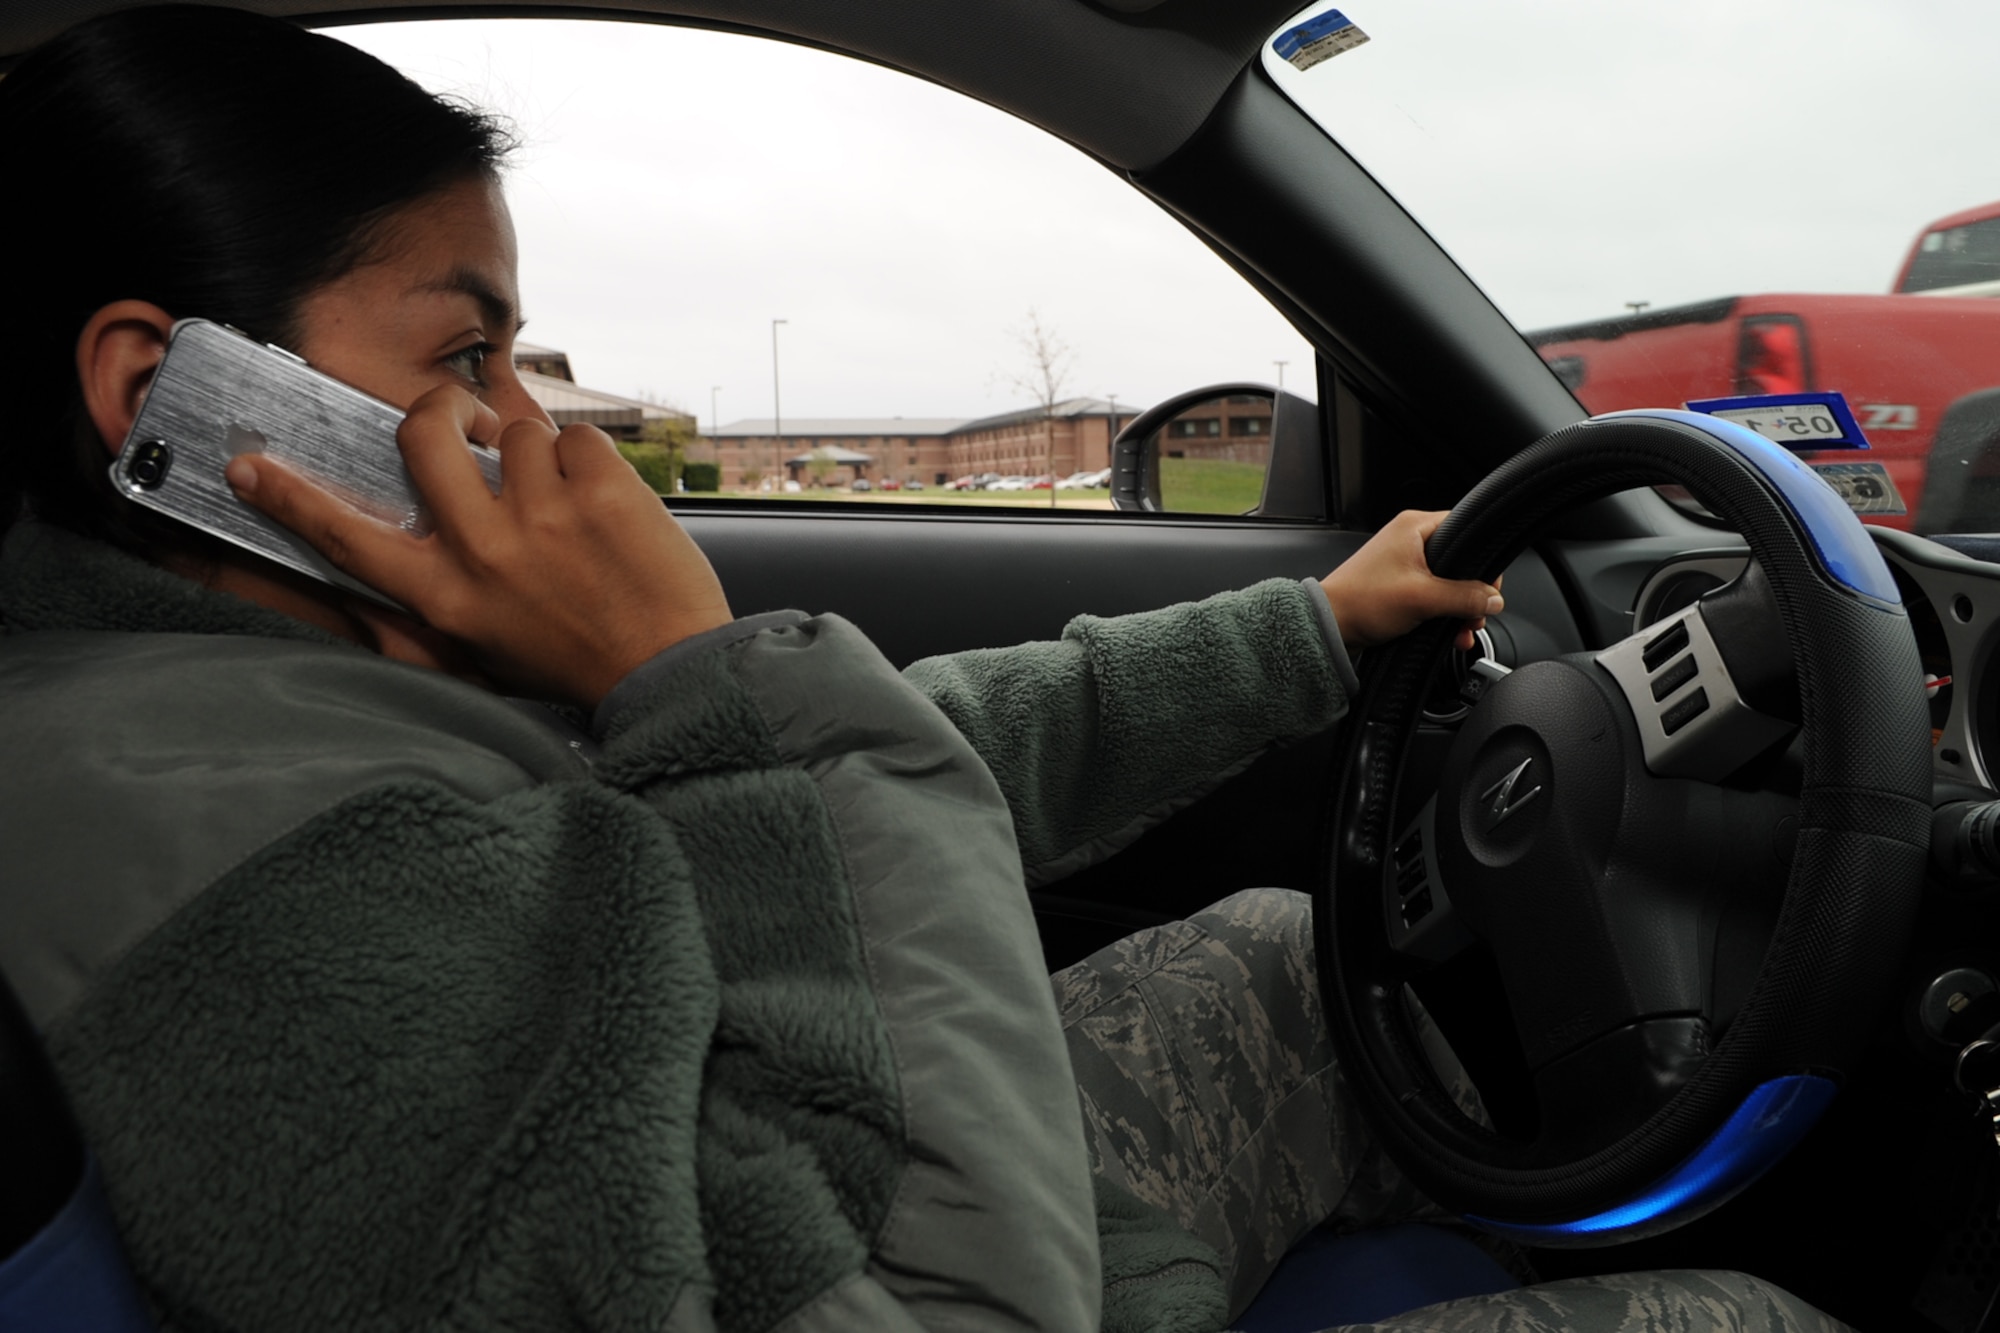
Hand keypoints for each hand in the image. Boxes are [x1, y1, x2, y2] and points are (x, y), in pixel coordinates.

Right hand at [225, 384, 732, 708]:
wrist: (672, 673)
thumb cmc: (577, 662)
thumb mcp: (480, 652)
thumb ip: (424, 609)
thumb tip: (375, 564)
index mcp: (445, 597)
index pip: (348, 538)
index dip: (292, 499)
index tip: (249, 466)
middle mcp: (485, 551)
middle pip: (424, 432)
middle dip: (438, 409)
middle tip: (464, 422)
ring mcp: (546, 516)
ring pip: (517, 430)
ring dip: (542, 459)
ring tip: (572, 513)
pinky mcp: (604, 491)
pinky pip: (578, 436)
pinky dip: (594, 463)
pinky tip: (610, 510)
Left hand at [1319, 509, 1502, 651]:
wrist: (1329, 626)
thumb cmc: (1361, 601)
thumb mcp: (1422, 598)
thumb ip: (1464, 597)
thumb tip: (1493, 598)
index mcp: (1414, 527)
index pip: (1466, 529)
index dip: (1483, 559)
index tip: (1490, 587)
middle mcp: (1410, 540)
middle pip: (1461, 561)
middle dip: (1473, 593)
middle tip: (1476, 615)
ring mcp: (1405, 564)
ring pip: (1449, 583)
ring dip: (1460, 609)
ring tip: (1463, 631)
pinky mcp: (1401, 587)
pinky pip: (1434, 596)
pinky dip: (1444, 614)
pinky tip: (1451, 634)